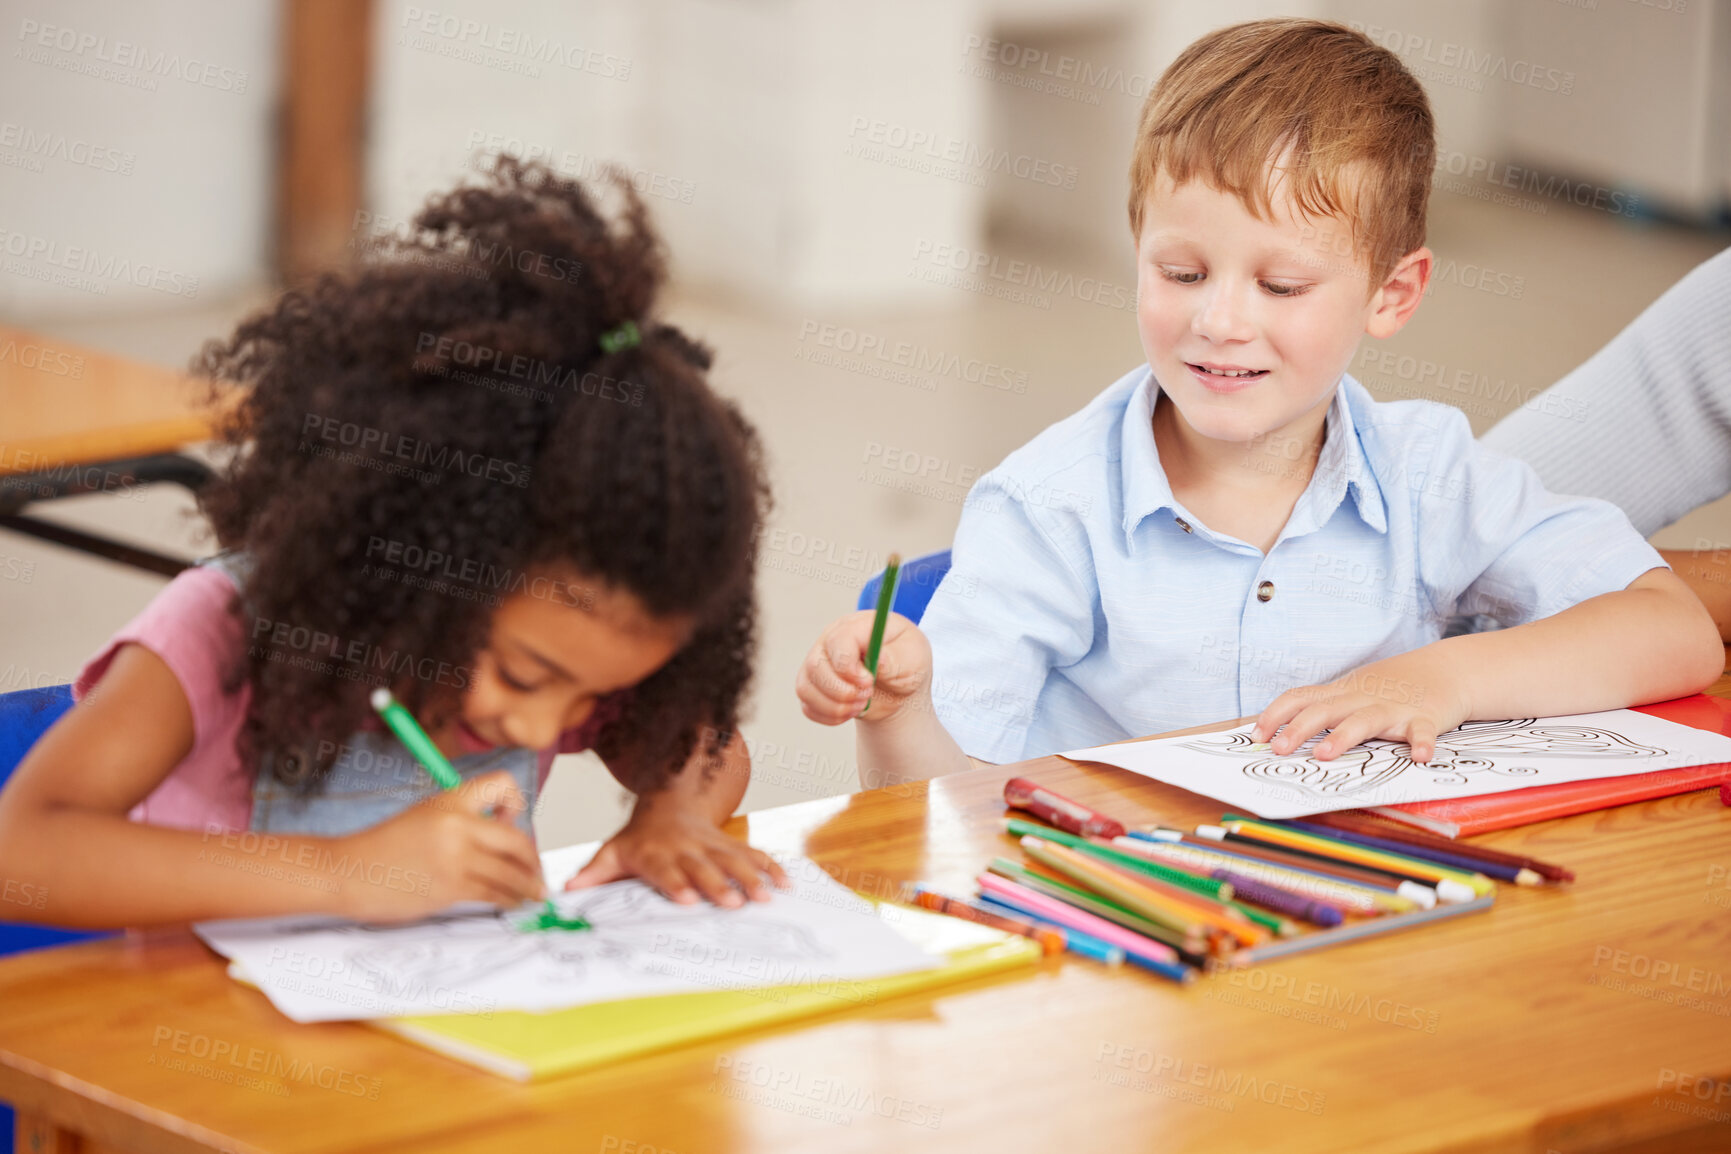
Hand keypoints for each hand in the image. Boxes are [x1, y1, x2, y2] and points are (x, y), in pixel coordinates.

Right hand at [336, 770, 543, 920]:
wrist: (349, 872)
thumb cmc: (386, 846)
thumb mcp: (425, 816)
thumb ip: (462, 821)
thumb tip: (503, 838)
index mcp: (451, 799)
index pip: (503, 785)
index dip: (515, 803)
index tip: (512, 822)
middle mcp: (458, 824)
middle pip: (517, 838)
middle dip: (533, 858)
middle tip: (539, 871)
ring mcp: (455, 856)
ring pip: (510, 871)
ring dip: (529, 885)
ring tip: (536, 892)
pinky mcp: (450, 886)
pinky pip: (494, 892)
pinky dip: (509, 898)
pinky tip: (513, 902)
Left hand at [565, 794, 788, 907]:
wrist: (668, 805)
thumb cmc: (638, 840)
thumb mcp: (611, 851)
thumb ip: (593, 873)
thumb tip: (565, 892)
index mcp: (655, 853)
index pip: (665, 870)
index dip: (676, 883)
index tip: (687, 899)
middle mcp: (686, 848)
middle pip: (703, 866)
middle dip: (719, 884)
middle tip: (734, 904)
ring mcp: (711, 844)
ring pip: (733, 859)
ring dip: (751, 877)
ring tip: (766, 897)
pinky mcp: (729, 843)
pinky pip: (753, 853)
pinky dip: (771, 867)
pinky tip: (786, 883)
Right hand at [796, 610, 930, 725]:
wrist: (899, 690)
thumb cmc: (908, 665)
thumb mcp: (915, 658)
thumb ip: (897, 658)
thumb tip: (878, 659)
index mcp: (856, 626)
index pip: (839, 640)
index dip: (848, 665)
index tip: (868, 682)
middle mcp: (830, 641)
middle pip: (815, 665)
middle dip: (841, 690)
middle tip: (867, 696)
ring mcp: (818, 664)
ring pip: (806, 687)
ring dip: (836, 706)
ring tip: (862, 705)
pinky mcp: (812, 686)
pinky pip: (808, 706)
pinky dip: (830, 716)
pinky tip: (850, 712)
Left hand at [1251, 663, 1467, 762]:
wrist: (1445, 670)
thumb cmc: (1391, 688)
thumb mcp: (1352, 693)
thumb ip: (1324, 710)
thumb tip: (1282, 734)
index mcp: (1341, 693)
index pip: (1300, 698)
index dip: (1275, 714)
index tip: (1256, 736)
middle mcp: (1362, 698)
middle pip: (1325, 710)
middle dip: (1298, 728)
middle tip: (1278, 749)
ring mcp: (1393, 707)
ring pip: (1364, 720)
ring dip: (1343, 736)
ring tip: (1324, 754)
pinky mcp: (1425, 717)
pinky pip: (1422, 731)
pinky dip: (1421, 743)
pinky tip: (1419, 757)